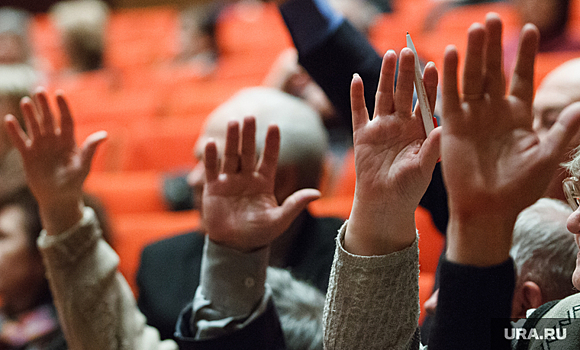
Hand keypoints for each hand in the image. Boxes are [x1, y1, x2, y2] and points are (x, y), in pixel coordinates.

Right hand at [5, 89, 106, 234]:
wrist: (59, 198)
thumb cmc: (75, 182)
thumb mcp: (84, 165)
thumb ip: (91, 149)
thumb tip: (105, 134)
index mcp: (69, 142)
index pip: (66, 120)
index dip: (63, 107)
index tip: (59, 93)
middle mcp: (55, 141)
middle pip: (49, 119)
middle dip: (44, 105)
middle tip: (39, 90)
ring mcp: (41, 147)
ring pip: (35, 127)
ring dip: (30, 115)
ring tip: (26, 101)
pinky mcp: (29, 156)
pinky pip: (21, 141)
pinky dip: (15, 131)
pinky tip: (9, 120)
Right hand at [201, 116, 319, 251]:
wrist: (236, 246)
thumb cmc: (260, 233)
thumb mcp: (280, 219)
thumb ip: (295, 204)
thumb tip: (317, 193)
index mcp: (264, 182)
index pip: (269, 158)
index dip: (271, 143)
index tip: (274, 126)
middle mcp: (246, 178)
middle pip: (248, 152)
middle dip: (249, 135)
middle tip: (251, 116)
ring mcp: (229, 182)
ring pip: (231, 156)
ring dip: (232, 140)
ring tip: (234, 122)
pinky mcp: (214, 189)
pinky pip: (212, 170)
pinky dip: (211, 157)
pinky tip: (212, 143)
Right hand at [344, 49, 440, 255]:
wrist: (384, 203)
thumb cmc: (409, 189)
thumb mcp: (424, 168)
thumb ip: (432, 147)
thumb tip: (442, 127)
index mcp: (420, 130)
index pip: (426, 101)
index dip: (428, 84)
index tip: (433, 66)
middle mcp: (401, 124)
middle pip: (404, 92)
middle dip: (406, 72)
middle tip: (408, 51)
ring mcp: (381, 127)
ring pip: (383, 96)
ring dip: (385, 76)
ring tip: (389, 55)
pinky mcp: (362, 134)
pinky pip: (359, 111)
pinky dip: (357, 96)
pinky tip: (357, 78)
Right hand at [441, 14, 579, 264]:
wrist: (487, 208)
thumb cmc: (519, 188)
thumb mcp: (547, 157)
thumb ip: (562, 132)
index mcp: (518, 115)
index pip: (522, 77)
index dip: (524, 54)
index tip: (529, 29)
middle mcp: (494, 111)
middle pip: (494, 70)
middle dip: (495, 44)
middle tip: (493, 17)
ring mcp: (473, 116)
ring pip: (473, 77)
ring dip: (474, 53)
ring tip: (476, 27)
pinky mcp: (453, 125)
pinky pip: (450, 95)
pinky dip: (449, 75)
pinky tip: (449, 54)